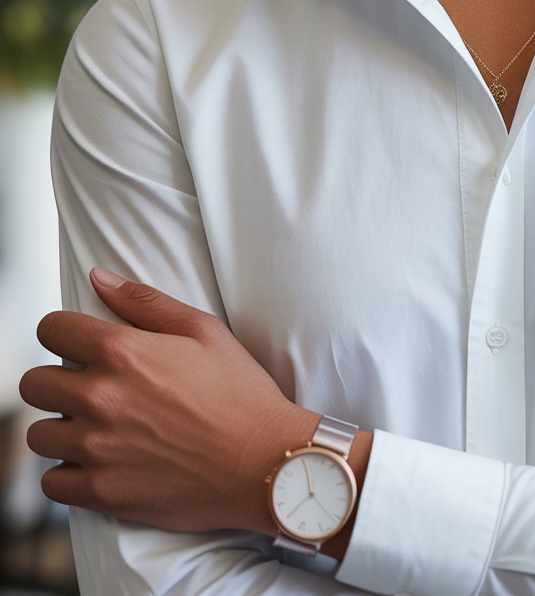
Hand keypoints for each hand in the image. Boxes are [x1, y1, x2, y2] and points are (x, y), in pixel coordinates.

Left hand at [19, 268, 319, 534]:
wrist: (265, 461)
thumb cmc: (241, 392)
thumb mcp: (204, 331)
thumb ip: (145, 302)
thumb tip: (98, 278)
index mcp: (122, 352)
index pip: (51, 330)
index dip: (64, 332)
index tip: (80, 344)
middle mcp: (100, 397)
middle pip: (34, 384)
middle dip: (59, 380)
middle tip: (94, 387)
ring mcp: (96, 448)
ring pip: (39, 435)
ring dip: (63, 428)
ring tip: (99, 427)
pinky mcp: (100, 492)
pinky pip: (51, 483)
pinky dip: (70, 472)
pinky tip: (101, 461)